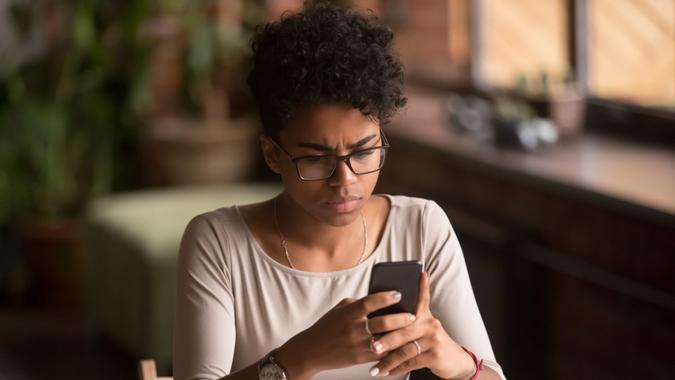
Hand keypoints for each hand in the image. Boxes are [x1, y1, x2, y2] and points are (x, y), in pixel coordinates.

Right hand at [277, 290, 417, 377]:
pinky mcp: (359, 359)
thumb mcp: (339, 309)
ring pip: (385, 340)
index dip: (385, 297)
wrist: (311, 350)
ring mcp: (357, 345)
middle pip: (382, 322)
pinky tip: (402, 346)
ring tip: (412, 331)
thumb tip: (378, 299)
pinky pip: (380, 354)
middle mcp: (353, 328)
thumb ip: (357, 303)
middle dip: (401, 319)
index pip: (370, 302)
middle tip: (413, 315)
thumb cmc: (326, 327)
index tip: (398, 294)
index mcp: (348, 313)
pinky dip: (392, 350)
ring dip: (400, 336)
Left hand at [367, 272, 475, 378]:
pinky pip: (412, 362)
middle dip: (386, 339)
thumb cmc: (430, 343)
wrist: (455, 361)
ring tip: (374, 367)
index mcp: (425, 315)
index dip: (421, 286)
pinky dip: (397, 369)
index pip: (422, 298)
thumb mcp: (423, 328)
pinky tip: (387, 373)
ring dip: (388, 360)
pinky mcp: (435, 355)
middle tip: (371, 345)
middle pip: (404, 329)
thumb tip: (381, 316)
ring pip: (406, 349)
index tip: (418, 274)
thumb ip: (407, 322)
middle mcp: (430, 324)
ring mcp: (434, 339)